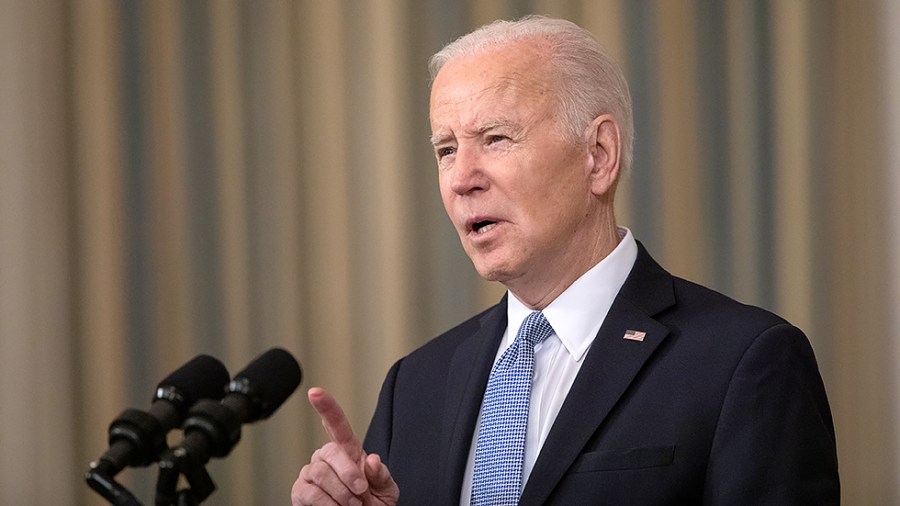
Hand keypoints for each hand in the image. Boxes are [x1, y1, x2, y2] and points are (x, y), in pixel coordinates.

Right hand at [292, 388, 398, 505]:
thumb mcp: (386, 491)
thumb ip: (381, 475)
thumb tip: (372, 460)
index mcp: (349, 452)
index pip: (337, 425)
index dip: (326, 407)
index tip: (315, 392)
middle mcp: (326, 459)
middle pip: (330, 451)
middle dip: (348, 473)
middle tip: (361, 493)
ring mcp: (311, 474)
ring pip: (320, 472)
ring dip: (340, 492)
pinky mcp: (300, 492)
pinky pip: (309, 492)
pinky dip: (327, 504)